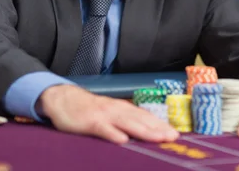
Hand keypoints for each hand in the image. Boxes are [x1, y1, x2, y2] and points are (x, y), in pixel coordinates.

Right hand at [38, 84, 179, 143]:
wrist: (63, 98)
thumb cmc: (88, 109)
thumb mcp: (108, 113)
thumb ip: (125, 121)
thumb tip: (144, 132)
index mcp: (122, 108)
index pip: (145, 117)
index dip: (161, 125)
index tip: (176, 134)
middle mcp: (116, 109)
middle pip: (140, 120)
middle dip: (158, 129)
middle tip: (173, 137)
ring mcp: (103, 115)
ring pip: (126, 122)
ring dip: (143, 130)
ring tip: (158, 138)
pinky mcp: (89, 121)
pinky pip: (103, 128)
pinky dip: (112, 133)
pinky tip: (122, 140)